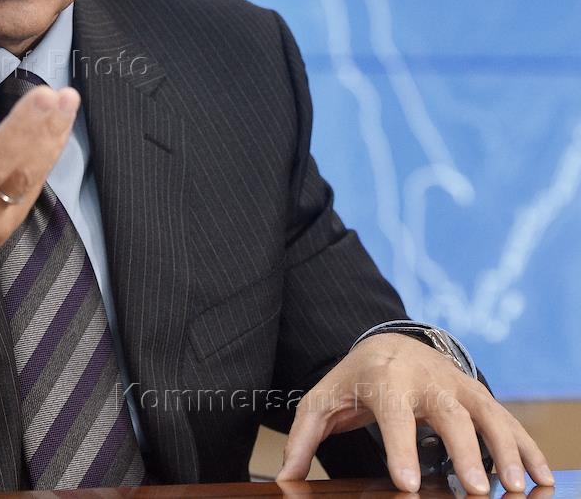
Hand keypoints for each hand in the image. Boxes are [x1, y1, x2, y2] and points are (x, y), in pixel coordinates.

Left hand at [276, 333, 552, 493]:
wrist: (390, 343)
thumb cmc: (354, 381)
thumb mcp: (323, 402)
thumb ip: (303, 439)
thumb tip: (284, 477)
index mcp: (386, 380)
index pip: (393, 414)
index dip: (399, 448)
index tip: (405, 483)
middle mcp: (427, 381)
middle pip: (449, 415)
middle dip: (464, 452)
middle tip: (474, 490)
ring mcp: (459, 386)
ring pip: (488, 416)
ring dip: (505, 451)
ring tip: (516, 489)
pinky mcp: (480, 396)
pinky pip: (508, 421)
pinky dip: (527, 447)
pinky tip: (541, 477)